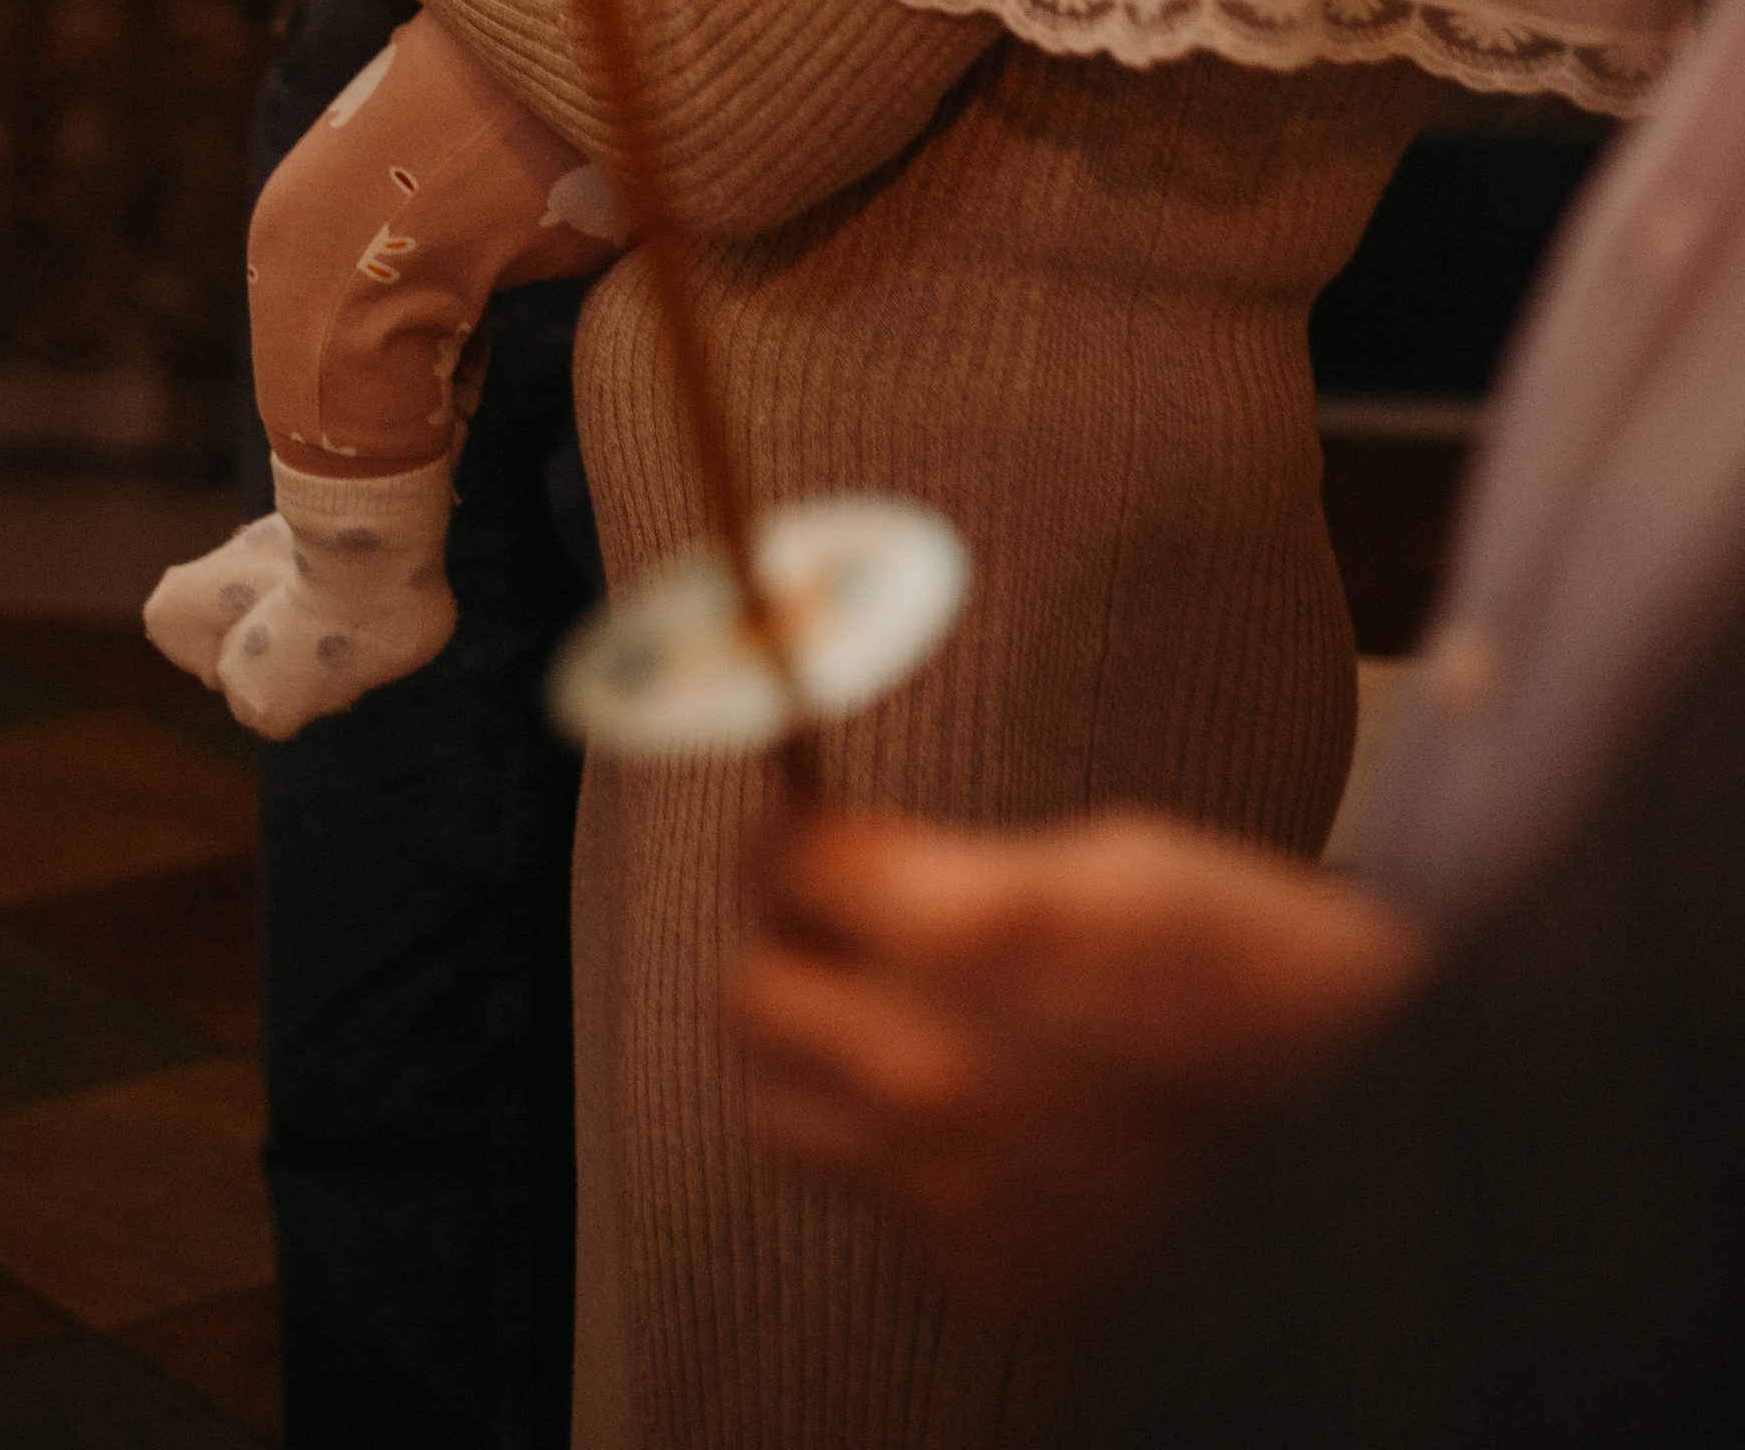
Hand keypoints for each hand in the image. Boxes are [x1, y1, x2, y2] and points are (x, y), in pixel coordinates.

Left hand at [729, 810, 1424, 1325]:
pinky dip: (909, 1167)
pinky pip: (883, 1211)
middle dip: (787, 950)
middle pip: (749, 1001)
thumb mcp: (1108, 859)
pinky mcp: (986, 1279)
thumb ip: (957, 867)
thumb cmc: (1260, 971)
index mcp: (968, 936)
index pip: (783, 870)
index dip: (789, 841)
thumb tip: (846, 860)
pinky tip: (986, 1127)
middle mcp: (937, 1071)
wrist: (1370, 1125)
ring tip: (889, 1034)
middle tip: (833, 933)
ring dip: (820, 1066)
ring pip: (786, 1118)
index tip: (799, 840)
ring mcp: (954, 1190)